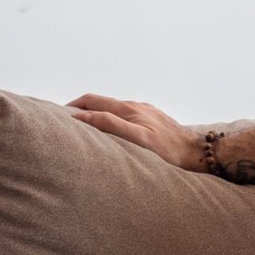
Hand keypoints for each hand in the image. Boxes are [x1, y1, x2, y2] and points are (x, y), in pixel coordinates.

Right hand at [67, 95, 202, 170]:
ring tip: (82, 126)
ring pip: (112, 108)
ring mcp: (144, 112)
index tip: (56, 116)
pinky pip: (125, 116)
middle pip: (100, 102)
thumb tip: (82, 116)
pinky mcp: (152, 120)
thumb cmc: (169, 151)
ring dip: (95, 113)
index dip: (73, 108)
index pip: (92, 101)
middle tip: (63, 120)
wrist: (197, 153)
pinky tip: (110, 131)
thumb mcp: (137, 138)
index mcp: (128, 109)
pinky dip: (110, 119)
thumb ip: (110, 125)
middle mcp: (135, 106)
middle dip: (80, 107)